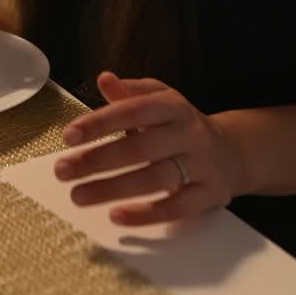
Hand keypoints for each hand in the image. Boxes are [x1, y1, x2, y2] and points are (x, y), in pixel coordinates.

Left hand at [54, 71, 242, 225]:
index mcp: (173, 106)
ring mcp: (202, 165)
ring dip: (113, 189)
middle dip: (97, 160)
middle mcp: (189, 133)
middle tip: (62, 171)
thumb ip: (131, 93)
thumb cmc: (181, 126)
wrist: (233, 152)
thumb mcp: (160, 101)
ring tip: (78, 196)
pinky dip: (146, 214)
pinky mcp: (210, 194)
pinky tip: (116, 216)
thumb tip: (104, 79)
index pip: (133, 111)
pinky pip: (177, 207)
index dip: (100, 123)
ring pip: (155, 179)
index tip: (68, 136)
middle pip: (140, 148)